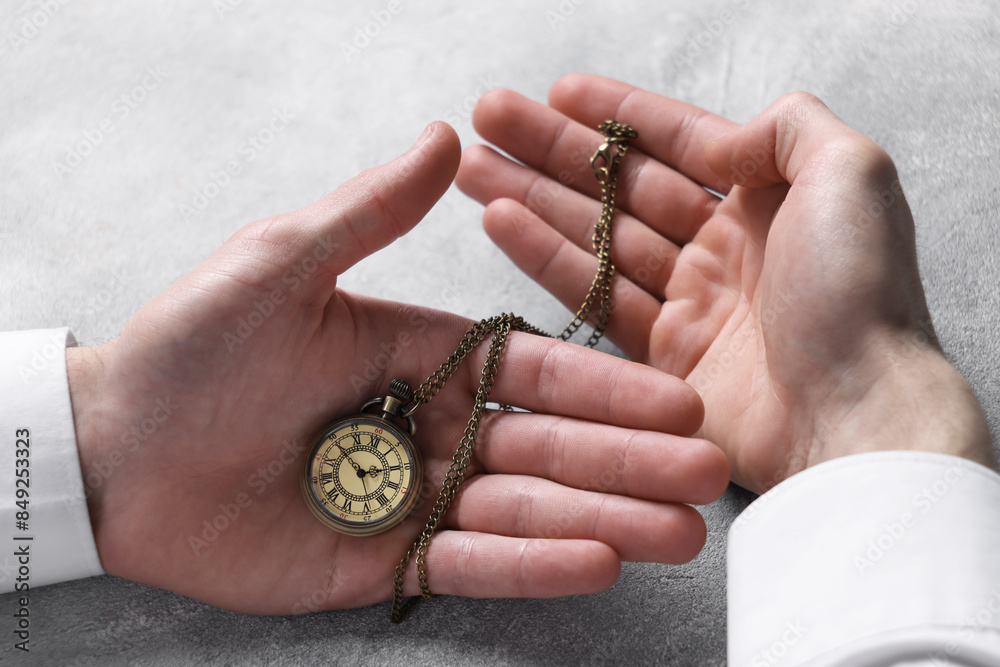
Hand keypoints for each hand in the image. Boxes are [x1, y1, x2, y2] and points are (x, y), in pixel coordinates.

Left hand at [65, 121, 728, 614]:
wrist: (112, 448)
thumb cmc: (189, 347)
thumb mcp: (279, 262)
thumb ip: (366, 212)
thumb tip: (442, 139)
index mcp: (420, 354)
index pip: (531, 373)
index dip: (604, 389)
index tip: (672, 402)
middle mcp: (429, 426)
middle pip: (545, 446)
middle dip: (629, 462)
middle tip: (709, 477)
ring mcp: (409, 497)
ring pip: (519, 508)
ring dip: (600, 518)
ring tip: (678, 535)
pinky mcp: (377, 561)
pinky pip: (463, 562)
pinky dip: (527, 564)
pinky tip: (594, 562)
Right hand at [456, 74, 994, 493]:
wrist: (856, 415)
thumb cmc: (860, 296)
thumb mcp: (853, 174)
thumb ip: (788, 127)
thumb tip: (724, 136)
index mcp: (770, 199)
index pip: (678, 143)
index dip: (616, 115)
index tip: (557, 91)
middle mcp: (725, 248)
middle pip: (622, 187)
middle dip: (554, 149)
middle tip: (491, 116)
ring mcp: (689, 304)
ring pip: (595, 237)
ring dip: (533, 197)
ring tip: (476, 166)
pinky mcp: (659, 358)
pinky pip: (592, 296)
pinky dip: (544, 258)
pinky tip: (501, 222)